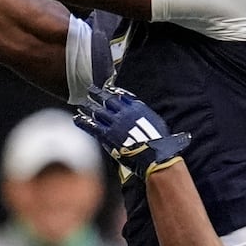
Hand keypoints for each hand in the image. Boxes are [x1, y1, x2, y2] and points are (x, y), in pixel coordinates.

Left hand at [74, 85, 190, 178]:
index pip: (124, 96)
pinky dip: (84, 121)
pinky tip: (77, 118)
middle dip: (99, 94)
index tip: (110, 88)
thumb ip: (156, 125)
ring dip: (89, 107)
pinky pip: (93, 126)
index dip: (115, 92)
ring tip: (82, 103)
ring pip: (99, 111)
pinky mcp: (108, 135)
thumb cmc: (161, 146)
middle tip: (91, 90)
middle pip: (109, 100)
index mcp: (139, 109)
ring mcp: (115, 123)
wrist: (154, 157)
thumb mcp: (162, 130)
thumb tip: (167, 130)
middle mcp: (125, 112)